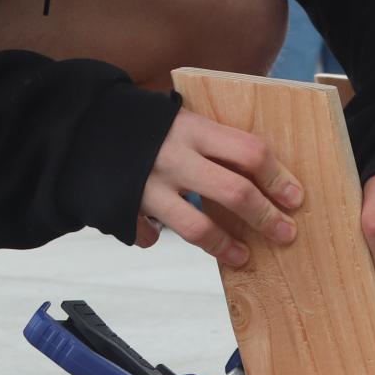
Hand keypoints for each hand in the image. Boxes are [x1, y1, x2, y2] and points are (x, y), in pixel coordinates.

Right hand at [140, 110, 303, 266]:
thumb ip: (214, 141)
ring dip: (225, 245)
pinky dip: (155, 238)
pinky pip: (148, 234)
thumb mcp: (183, 118)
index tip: (294, 197)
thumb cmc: (144, 122)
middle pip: (234, 192)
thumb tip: (262, 168)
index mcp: (193, 129)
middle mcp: (174, 158)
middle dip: (265, 217)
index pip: (249, 153)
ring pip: (196, 227)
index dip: (277, 177)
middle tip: (285, 233)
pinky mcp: (124, 209)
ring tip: (242, 256)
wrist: (80, 124)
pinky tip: (159, 237)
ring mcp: (149, 186)